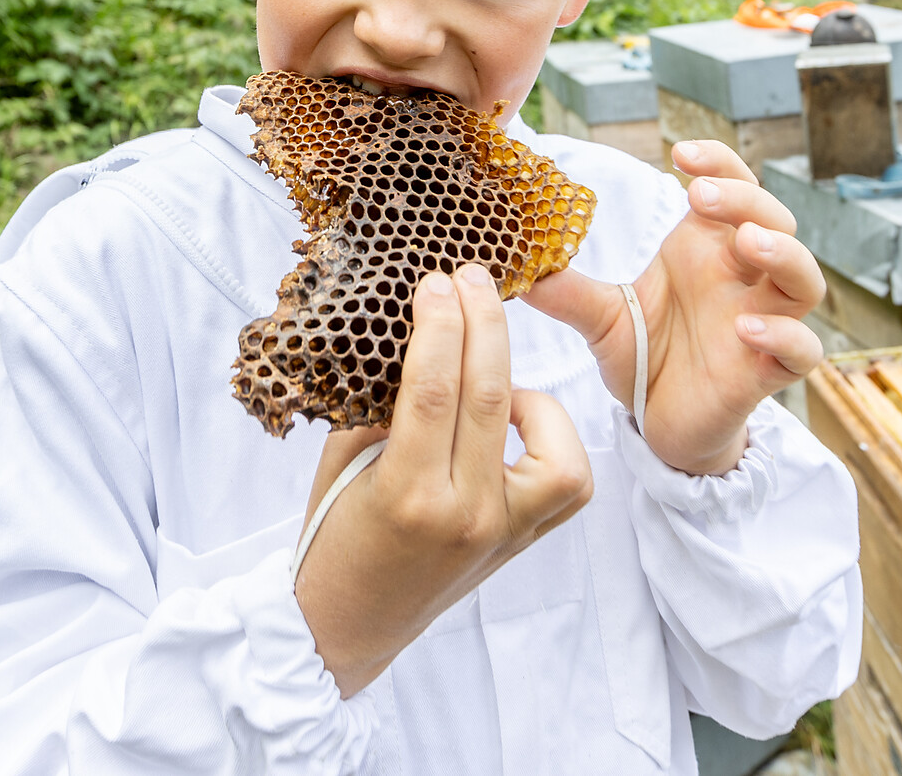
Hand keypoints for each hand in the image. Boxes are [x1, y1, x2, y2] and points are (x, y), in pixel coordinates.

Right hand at [294, 265, 592, 697]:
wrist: (350, 623)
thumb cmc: (334, 536)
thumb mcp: (345, 460)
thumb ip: (384, 401)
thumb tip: (420, 330)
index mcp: (408, 494)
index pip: (434, 388)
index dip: (440, 325)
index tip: (437, 282)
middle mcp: (465, 513)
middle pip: (492, 394)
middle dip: (484, 323)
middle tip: (472, 279)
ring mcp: (503, 529)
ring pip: (550, 434)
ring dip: (525, 382)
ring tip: (487, 366)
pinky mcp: (523, 538)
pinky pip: (567, 477)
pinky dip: (551, 434)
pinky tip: (516, 418)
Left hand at [524, 140, 825, 475]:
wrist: (661, 424)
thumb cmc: (645, 357)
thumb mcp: (601, 319)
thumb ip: (568, 291)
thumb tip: (514, 265)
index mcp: (709, 249)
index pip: (734, 186)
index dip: (719, 163)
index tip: (680, 154)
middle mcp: (744, 279)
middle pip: (775, 220)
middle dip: (746, 200)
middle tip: (700, 197)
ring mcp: (763, 322)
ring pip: (804, 278)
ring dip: (783, 253)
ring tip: (746, 243)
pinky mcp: (769, 372)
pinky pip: (802, 351)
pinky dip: (783, 336)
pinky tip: (747, 329)